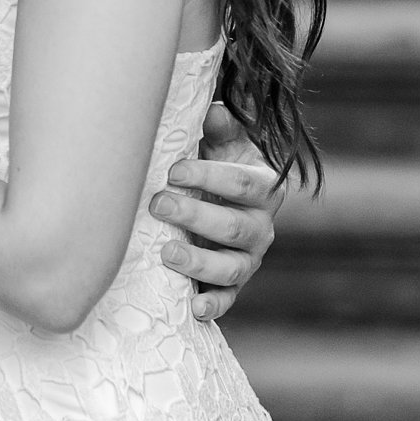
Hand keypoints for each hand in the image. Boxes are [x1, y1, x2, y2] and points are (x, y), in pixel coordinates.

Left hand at [147, 102, 283, 322]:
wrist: (220, 200)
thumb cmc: (215, 163)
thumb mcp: (222, 142)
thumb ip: (220, 128)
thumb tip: (213, 112)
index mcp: (262, 187)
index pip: (242, 183)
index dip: (209, 176)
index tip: (174, 170)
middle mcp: (261, 226)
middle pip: (233, 227)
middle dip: (195, 216)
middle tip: (157, 203)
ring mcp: (248, 259)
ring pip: (232, 268)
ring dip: (199, 263)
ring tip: (166, 253)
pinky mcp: (232, 286)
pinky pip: (227, 299)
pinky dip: (213, 306)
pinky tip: (193, 308)